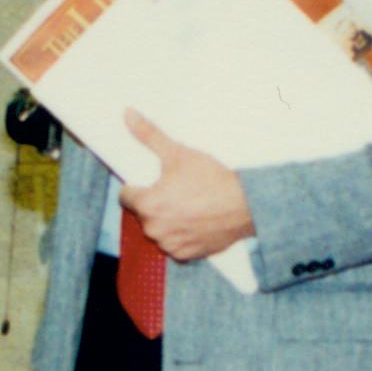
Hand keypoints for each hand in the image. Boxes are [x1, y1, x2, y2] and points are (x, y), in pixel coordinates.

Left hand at [120, 109, 253, 260]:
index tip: (153, 183)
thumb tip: (128, 115)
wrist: (245, 205)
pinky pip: (174, 244)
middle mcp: (154, 229)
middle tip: (176, 191)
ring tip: (187, 206)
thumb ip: (149, 135)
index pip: (126, 196)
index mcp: (147, 205)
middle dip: (154, 203)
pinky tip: (195, 222)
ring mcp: (170, 244)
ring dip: (166, 221)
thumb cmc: (211, 180)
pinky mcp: (186, 255)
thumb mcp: (178, 153)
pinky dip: (181, 235)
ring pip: (159, 230)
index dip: (138, 187)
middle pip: (143, 214)